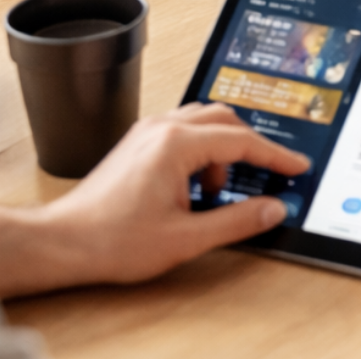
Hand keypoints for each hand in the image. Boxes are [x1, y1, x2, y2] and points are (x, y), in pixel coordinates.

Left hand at [39, 104, 311, 286]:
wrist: (64, 241)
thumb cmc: (113, 239)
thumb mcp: (186, 238)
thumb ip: (236, 221)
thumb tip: (272, 209)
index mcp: (176, 144)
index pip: (241, 140)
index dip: (275, 155)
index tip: (296, 166)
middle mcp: (161, 128)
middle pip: (224, 119)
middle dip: (250, 147)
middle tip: (265, 174)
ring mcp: (147, 132)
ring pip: (203, 121)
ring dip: (222, 149)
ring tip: (217, 190)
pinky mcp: (137, 143)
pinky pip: (182, 130)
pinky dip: (201, 151)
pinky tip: (194, 186)